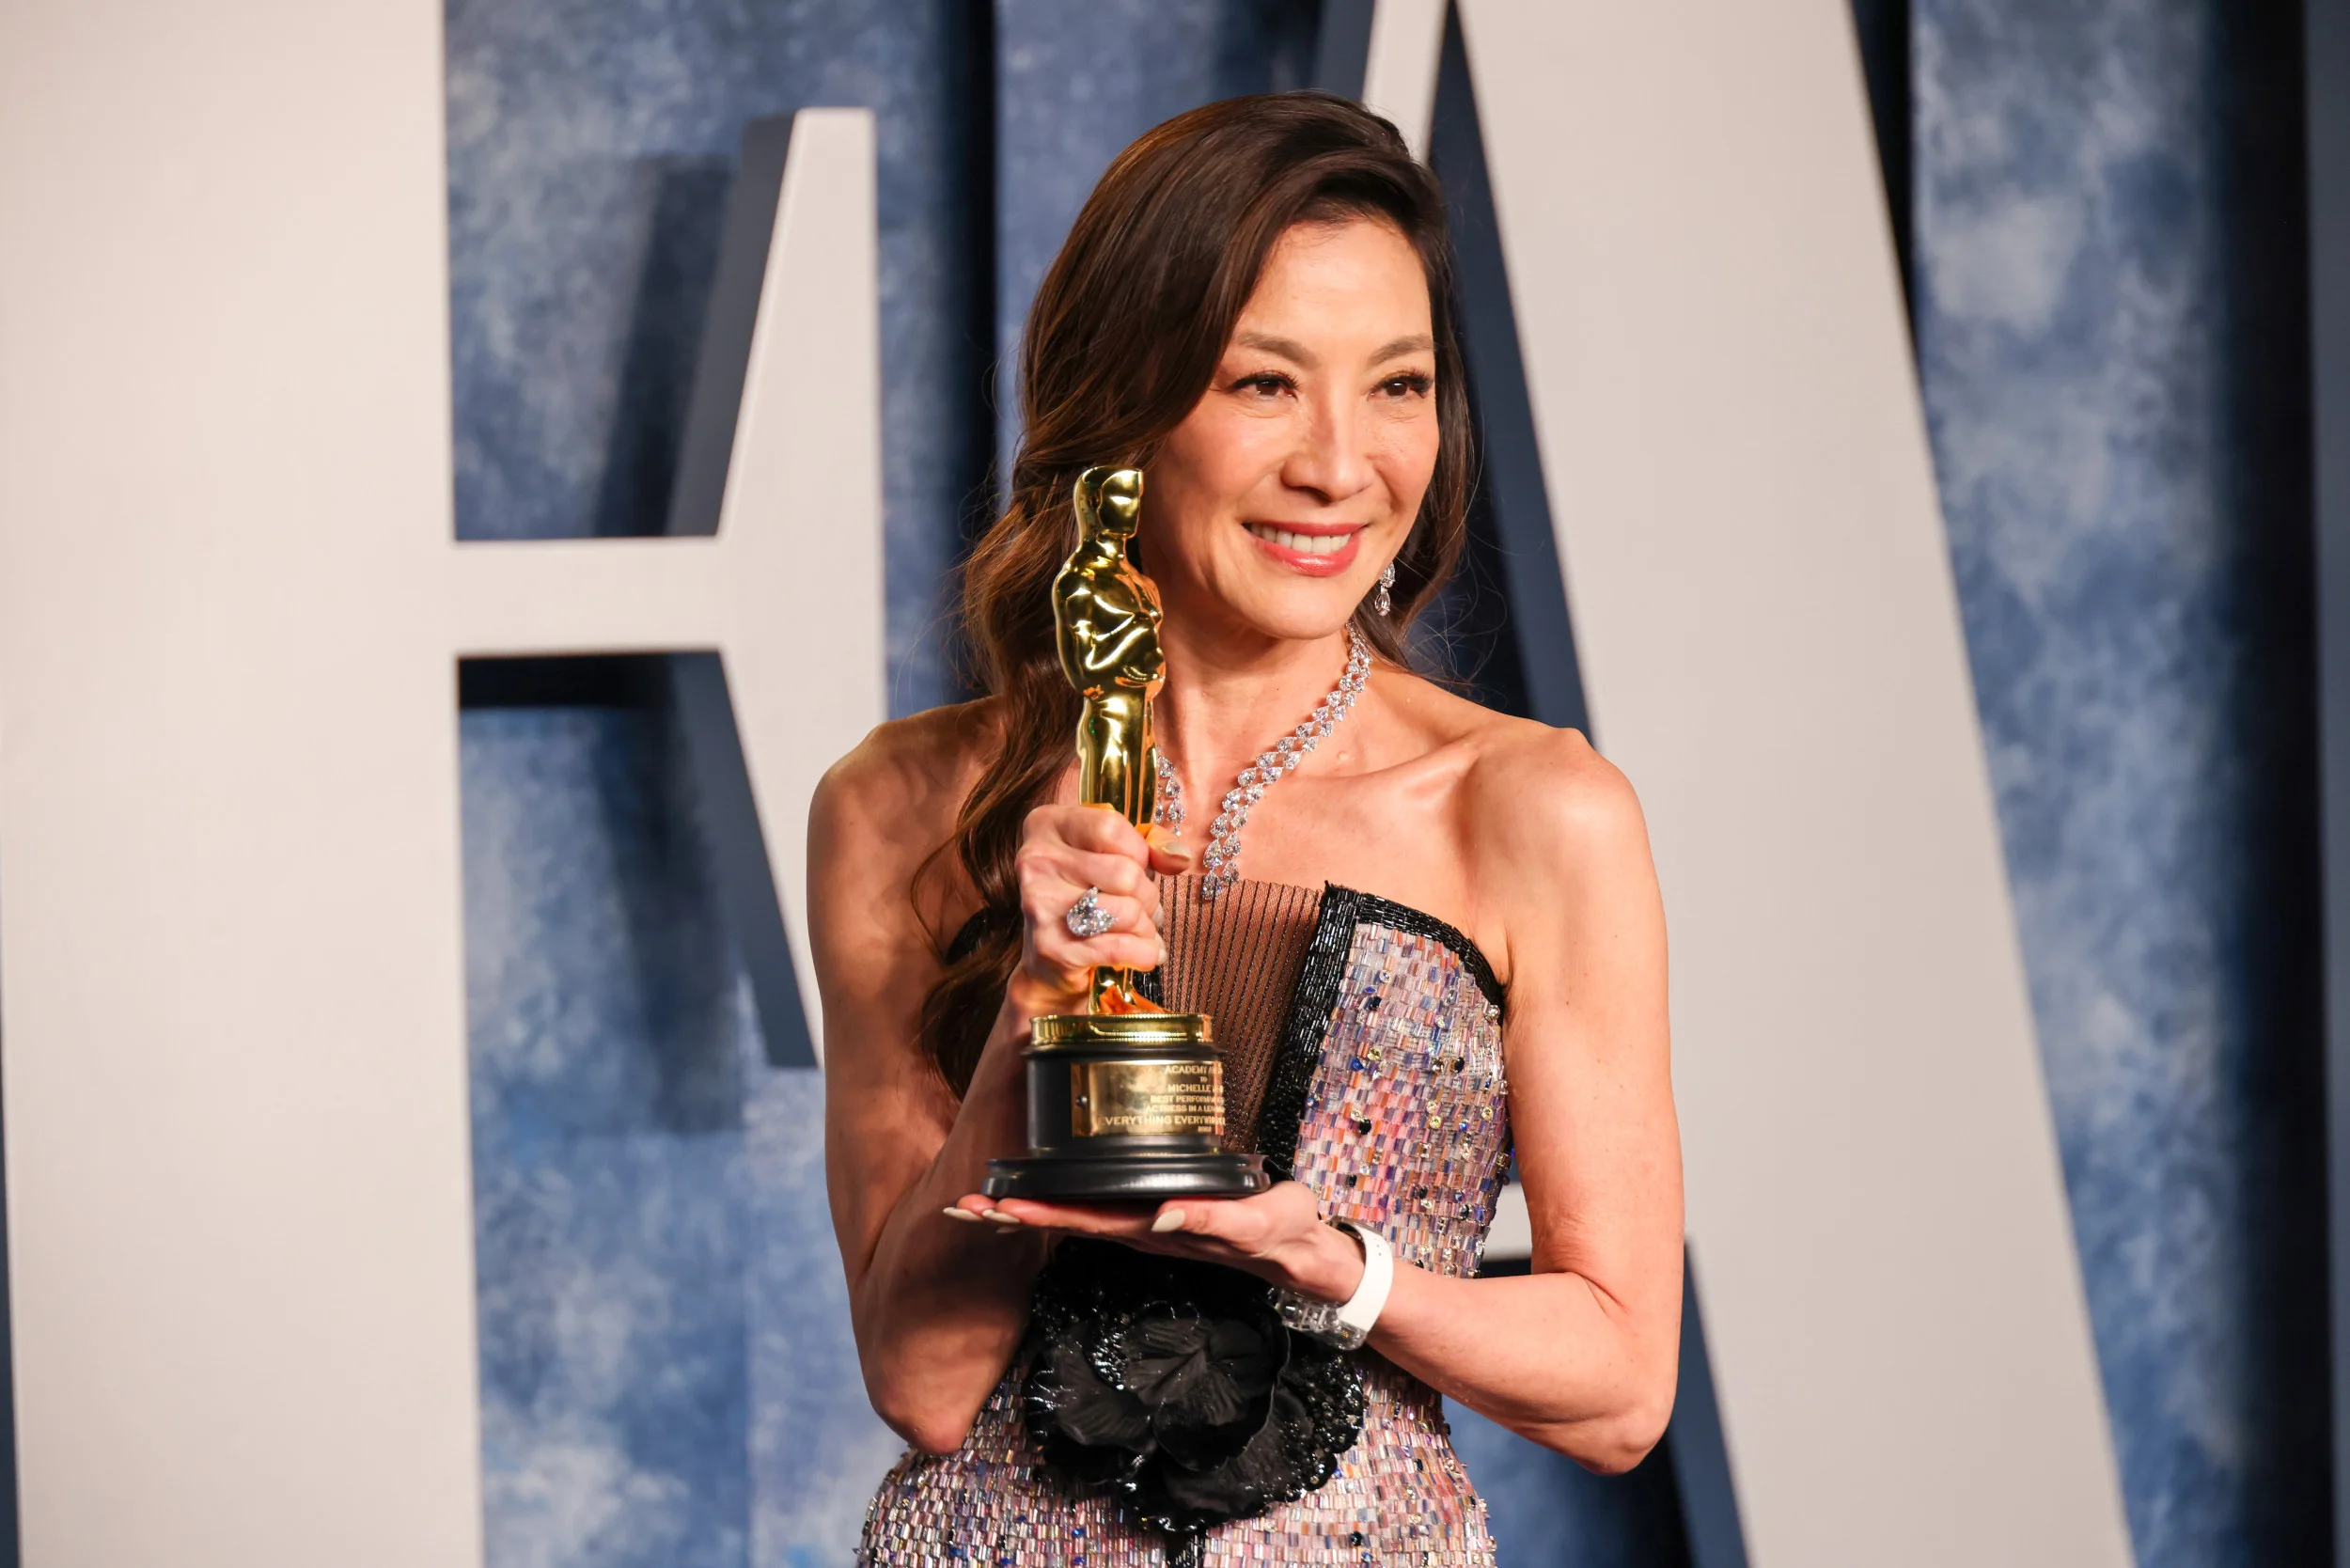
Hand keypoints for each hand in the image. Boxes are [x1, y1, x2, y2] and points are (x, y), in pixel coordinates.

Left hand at [942, 1181, 1366, 1304]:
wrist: (1304, 1254)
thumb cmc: (1285, 1234)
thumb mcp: (1259, 1224)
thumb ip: (1215, 1218)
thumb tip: (1162, 1213)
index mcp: (1156, 1226)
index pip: (1084, 1218)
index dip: (1037, 1212)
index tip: (993, 1206)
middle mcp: (1141, 1227)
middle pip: (1064, 1219)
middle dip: (1012, 1214)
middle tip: (958, 1206)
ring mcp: (1146, 1223)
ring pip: (1075, 1215)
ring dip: (1026, 1209)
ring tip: (976, 1201)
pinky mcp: (1158, 1213)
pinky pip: (1099, 1207)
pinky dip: (1060, 1200)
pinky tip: (1034, 1192)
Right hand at [1006, 803, 1192, 1018]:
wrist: (1048, 960)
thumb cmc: (1084, 896)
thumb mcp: (1109, 854)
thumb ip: (1148, 844)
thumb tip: (1179, 856)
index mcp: (1046, 825)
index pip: (1110, 826)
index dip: (1139, 851)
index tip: (1139, 866)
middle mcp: (1035, 861)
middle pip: (1124, 873)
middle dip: (1148, 896)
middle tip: (1144, 907)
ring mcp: (1039, 904)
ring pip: (1126, 912)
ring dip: (1146, 927)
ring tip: (1140, 930)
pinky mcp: (1050, 947)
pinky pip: (1119, 948)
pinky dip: (1144, 954)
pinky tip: (1145, 954)